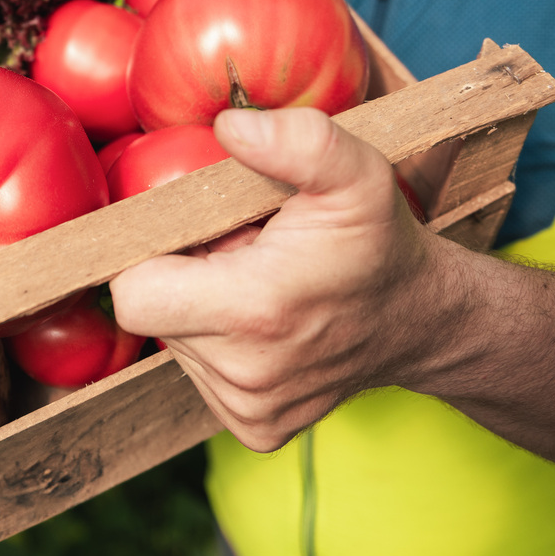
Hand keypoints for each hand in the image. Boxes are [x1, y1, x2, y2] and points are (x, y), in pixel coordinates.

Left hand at [110, 106, 469, 451]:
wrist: (420, 319)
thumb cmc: (378, 243)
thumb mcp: (356, 174)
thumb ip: (298, 140)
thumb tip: (228, 126)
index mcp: (254, 313)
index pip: (134, 294)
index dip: (151, 254)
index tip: (198, 232)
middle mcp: (246, 376)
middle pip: (151, 315)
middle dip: (180, 274)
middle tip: (236, 251)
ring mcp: (249, 410)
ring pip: (174, 342)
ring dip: (201, 306)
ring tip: (255, 283)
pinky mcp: (254, 429)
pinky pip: (200, 372)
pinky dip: (219, 341)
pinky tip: (263, 320)